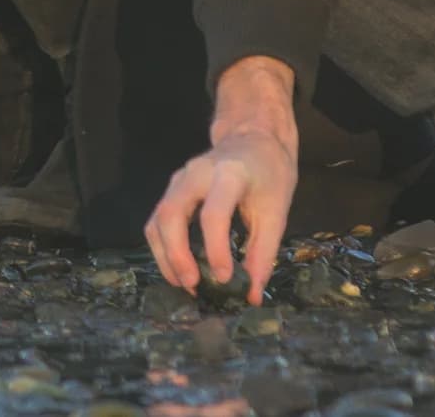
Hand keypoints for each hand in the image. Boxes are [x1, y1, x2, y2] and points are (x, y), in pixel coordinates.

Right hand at [147, 56, 298, 303]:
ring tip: (185, 284)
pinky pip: (157, 221)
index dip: (215, 249)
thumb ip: (263, 254)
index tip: (224, 278)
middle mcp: (196, 173)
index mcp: (229, 175)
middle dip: (176, 254)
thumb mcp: (277, 212)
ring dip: (165, 256)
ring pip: (158, 219)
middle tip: (193, 285)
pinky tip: (178, 269)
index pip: (214, 213)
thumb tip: (252, 296)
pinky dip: (162, 248)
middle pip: (171, 213)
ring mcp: (179, 179)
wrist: (253, 139)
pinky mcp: (172, 190)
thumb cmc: (269, 175)